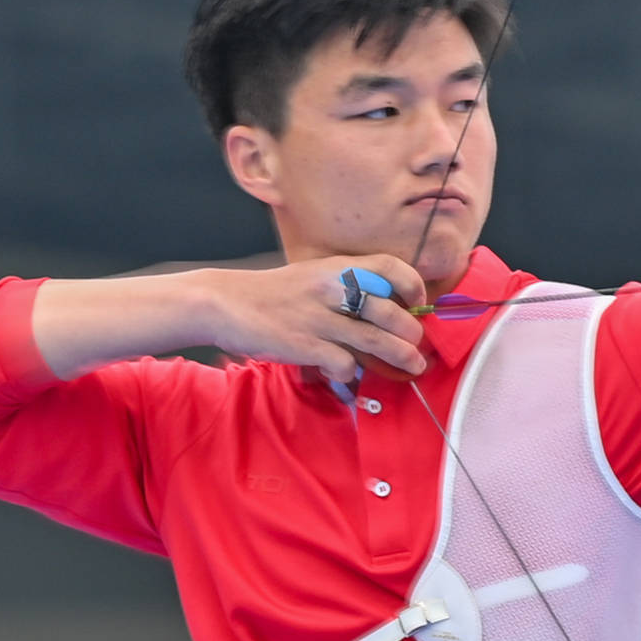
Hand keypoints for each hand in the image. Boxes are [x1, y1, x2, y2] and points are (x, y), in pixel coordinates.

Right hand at [30, 255, 430, 381]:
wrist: (221, 303)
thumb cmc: (273, 294)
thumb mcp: (312, 277)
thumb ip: (345, 287)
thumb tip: (387, 306)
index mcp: (335, 268)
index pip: (389, 266)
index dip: (412, 284)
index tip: (419, 301)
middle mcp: (330, 289)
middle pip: (390, 311)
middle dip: (412, 332)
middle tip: (417, 345)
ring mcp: (317, 318)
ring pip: (376, 340)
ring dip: (401, 356)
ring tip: (413, 367)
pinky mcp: (304, 344)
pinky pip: (345, 363)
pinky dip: (352, 373)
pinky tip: (348, 374)